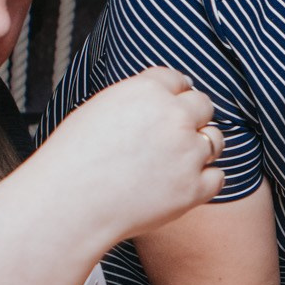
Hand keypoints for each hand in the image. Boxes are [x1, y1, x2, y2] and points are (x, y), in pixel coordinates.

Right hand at [36, 67, 223, 246]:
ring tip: (174, 162)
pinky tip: (181, 184)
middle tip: (170, 137)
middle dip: (191, 117)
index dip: (173, 95)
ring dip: (201, 147)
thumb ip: (138, 98)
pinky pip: (216, 177)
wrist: (68, 204)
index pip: (178, 80)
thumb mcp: (101, 108)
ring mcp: (187, 154)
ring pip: (215, 140)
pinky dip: (203, 181)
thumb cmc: (74, 159)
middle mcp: (174, 117)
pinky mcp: (193, 189)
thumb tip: (167, 96)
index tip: (167, 108)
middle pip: (203, 106)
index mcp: (148, 91)